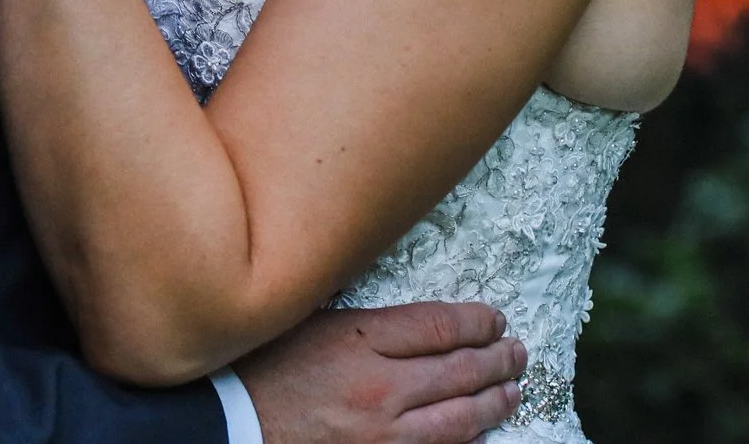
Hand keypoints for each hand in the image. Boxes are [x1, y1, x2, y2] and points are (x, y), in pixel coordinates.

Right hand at [237, 304, 525, 443]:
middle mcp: (379, 386)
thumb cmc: (262, 367)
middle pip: (460, 369)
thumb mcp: (309, 324)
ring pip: (461, 416)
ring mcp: (383, 432)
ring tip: (512, 389)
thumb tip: (412, 317)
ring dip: (494, 401)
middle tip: (516, 351)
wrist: (232, 422)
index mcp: (358, 341)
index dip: (477, 322)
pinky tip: (479, 428)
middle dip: (498, 358)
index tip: (494, 318)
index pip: (439, 326)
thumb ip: (362, 322)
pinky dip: (466, 438)